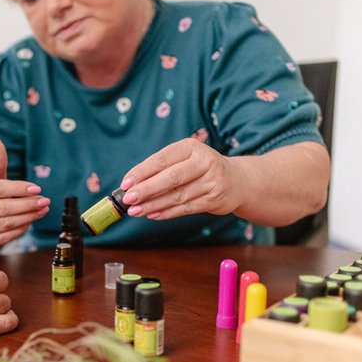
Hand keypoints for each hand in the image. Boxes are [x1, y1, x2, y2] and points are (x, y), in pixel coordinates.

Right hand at [0, 139, 49, 251]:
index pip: (0, 189)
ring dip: (29, 216)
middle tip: (45, 201)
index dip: (20, 189)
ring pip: (8, 223)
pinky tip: (31, 220)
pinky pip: (8, 236)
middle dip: (29, 204)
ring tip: (43, 209)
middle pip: (6, 208)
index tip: (37, 187)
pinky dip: (22, 228)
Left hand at [118, 138, 243, 220]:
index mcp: (191, 147)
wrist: (236, 180)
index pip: (162, 159)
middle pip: (171, 178)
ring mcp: (212, 181)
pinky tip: (153, 214)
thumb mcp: (184, 159)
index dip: (142, 172)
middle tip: (128, 199)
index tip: (125, 184)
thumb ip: (160, 169)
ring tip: (135, 211)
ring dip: (153, 205)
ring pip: (177, 196)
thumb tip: (131, 185)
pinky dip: (167, 213)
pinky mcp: (215, 199)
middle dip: (146, 190)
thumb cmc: (200, 168)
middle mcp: (204, 161)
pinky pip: (186, 208)